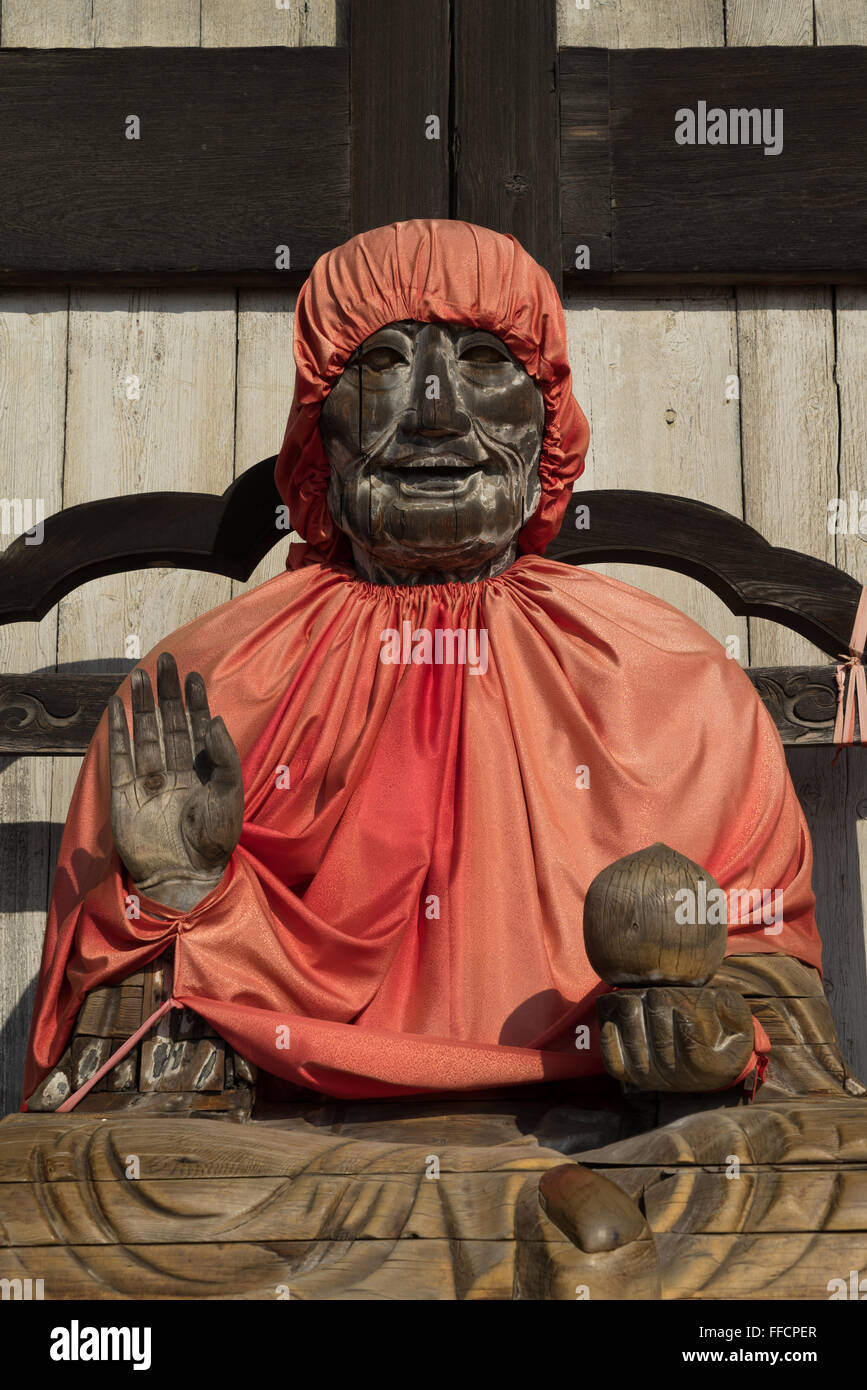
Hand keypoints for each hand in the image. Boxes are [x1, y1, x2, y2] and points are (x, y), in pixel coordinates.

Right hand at [109, 652, 243, 910]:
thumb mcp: (230, 795)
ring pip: (145, 734)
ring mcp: (150, 780)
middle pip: (170, 723)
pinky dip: (118, 733)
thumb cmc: (214, 840)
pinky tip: (117, 709)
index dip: (196, 701)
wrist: (185, 876)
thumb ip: (225, 757)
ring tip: (139, 676)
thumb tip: (216, 719)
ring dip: (142, 705)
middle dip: (167, 693)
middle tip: (166, 661)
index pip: (198, 727)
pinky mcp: (126, 794)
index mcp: (204, 771)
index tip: (194, 675)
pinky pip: (120, 757)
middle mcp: (176, 771)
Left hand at [598, 986, 754, 1092]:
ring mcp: (655, 1080)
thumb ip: (732, 1010)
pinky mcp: (633, 1076)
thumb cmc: (721, 1033)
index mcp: (711, 1068)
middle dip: (655, 1017)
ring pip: (638, 1053)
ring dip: (631, 1024)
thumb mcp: (737, 1020)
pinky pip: (616, 1065)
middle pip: (661, 1047)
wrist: (706, 1060)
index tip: (676, 1003)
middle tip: (652, 994)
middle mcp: (681, 1079)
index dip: (682, 1023)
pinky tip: (609, 1023)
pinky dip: (610, 1044)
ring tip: (630, 1001)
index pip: (693, 1049)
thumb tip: (716, 1001)